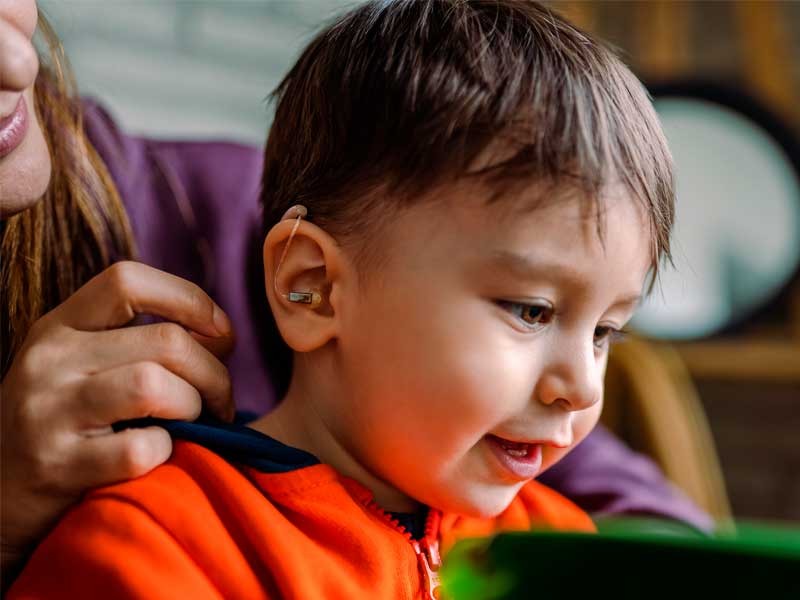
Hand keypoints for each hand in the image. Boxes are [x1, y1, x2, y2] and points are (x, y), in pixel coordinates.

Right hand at [1, 261, 234, 573]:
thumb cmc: (63, 427)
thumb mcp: (79, 368)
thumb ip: (136, 343)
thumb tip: (222, 336)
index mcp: (59, 327)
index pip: (128, 280)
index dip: (190, 299)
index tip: (222, 333)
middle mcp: (49, 360)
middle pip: (166, 341)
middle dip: (214, 373)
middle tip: (220, 401)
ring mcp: (48, 413)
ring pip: (154, 386)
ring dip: (192, 408)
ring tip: (192, 425)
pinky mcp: (56, 466)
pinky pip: (140, 448)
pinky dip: (166, 453)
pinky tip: (158, 457)